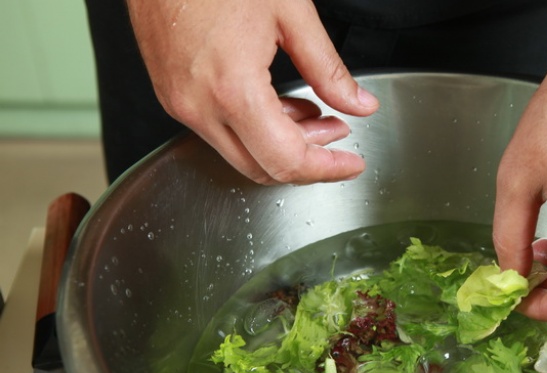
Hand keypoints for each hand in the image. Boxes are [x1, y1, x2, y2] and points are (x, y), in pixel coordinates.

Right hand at [126, 0, 378, 184]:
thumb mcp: (290, 13)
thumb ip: (328, 68)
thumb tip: (360, 104)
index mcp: (233, 90)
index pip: (288, 160)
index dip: (328, 168)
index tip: (352, 164)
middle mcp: (199, 107)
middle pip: (264, 168)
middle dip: (309, 159)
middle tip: (338, 132)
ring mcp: (180, 103)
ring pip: (241, 154)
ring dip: (282, 145)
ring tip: (315, 114)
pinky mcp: (172, 95)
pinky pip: (219, 132)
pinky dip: (255, 130)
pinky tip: (279, 105)